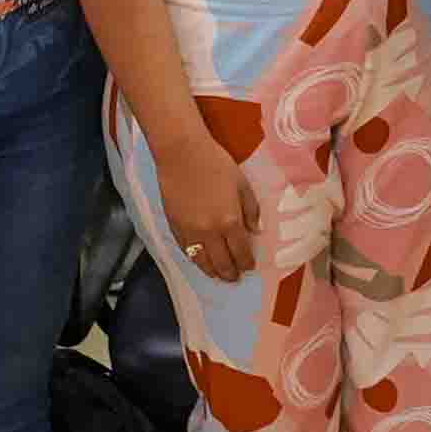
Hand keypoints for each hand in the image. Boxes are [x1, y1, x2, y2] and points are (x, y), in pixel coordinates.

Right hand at [153, 142, 269, 279]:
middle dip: (231, 274)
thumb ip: (250, 210)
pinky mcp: (174, 227)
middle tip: (235, 277)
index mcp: (230, 221)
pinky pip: (186, 252)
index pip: (240, 252)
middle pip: (222, 263)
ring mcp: (190, 232)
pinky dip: (195, 260)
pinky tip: (200, 261)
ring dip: (212, 272)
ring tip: (219, 275)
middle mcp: (210, 232)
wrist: (182, 154)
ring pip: (202, 262)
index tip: (249, 267)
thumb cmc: (216, 164)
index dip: (246, 263)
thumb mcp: (242, 184)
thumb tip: (256, 231)